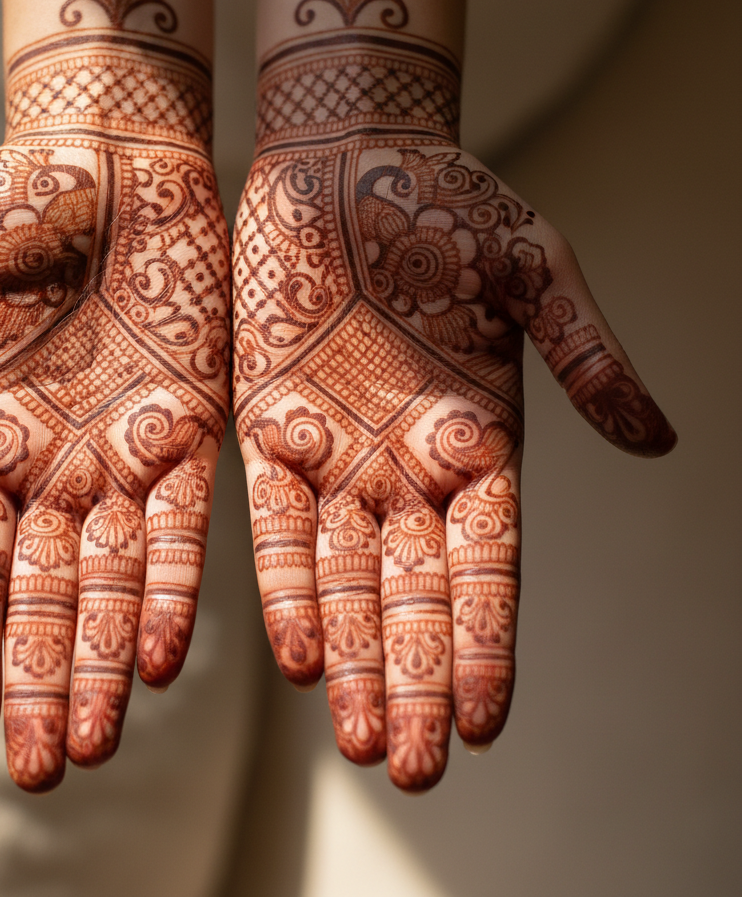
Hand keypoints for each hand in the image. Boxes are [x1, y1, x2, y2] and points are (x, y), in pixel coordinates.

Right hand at [0, 32, 229, 791]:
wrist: (115, 156)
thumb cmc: (11, 199)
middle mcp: (53, 463)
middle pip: (42, 594)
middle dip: (40, 681)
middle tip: (41, 772)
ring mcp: (123, 451)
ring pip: (112, 580)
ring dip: (103, 660)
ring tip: (97, 741)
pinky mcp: (194, 427)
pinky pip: (185, 524)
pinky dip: (171, 589)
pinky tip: (160, 657)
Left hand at [233, 123, 673, 790]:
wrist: (347, 157)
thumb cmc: (451, 202)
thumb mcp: (538, 270)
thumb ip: (589, 354)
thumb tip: (659, 441)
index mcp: (482, 438)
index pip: (490, 567)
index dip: (487, 644)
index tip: (483, 725)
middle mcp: (408, 463)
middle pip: (417, 595)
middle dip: (414, 679)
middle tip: (411, 771)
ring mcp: (336, 449)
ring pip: (346, 578)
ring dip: (352, 659)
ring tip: (358, 739)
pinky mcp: (267, 422)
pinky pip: (274, 523)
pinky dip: (288, 586)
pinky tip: (299, 653)